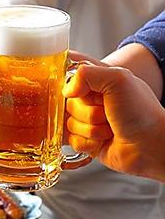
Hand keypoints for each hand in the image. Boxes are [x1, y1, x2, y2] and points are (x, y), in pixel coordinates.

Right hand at [64, 64, 164, 181]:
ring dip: (89, 129)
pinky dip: (87, 142)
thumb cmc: (141, 112)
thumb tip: (67, 89)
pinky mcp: (85, 139)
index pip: (69, 77)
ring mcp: (87, 120)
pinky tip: (103, 140)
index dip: (73, 86)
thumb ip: (87, 73)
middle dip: (86, 112)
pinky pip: (71, 140)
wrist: (151, 145)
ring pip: (68, 124)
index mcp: (98, 80)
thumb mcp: (118, 79)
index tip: (82, 92)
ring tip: (109, 128)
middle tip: (106, 113)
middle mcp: (91, 100)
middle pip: (67, 104)